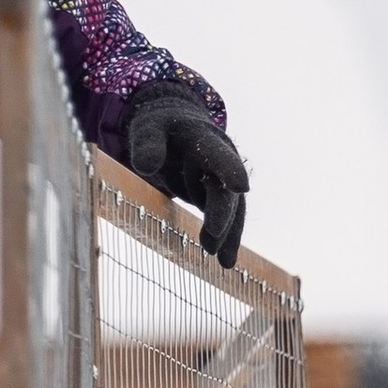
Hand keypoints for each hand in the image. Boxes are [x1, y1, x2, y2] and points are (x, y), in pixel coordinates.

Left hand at [125, 89, 248, 269]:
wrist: (173, 125)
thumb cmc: (158, 126)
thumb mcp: (148, 128)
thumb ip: (148, 144)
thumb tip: (145, 166)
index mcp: (205, 140)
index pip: (220, 156)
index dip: (230, 170)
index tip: (241, 187)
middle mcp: (220, 161)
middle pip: (225, 191)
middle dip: (221, 216)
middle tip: (211, 243)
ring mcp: (220, 179)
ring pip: (230, 210)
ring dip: (227, 235)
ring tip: (224, 262)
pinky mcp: (214, 195)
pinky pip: (224, 219)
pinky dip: (225, 239)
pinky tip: (226, 262)